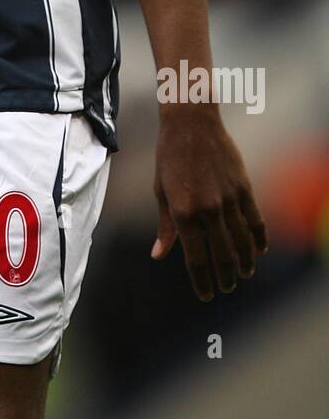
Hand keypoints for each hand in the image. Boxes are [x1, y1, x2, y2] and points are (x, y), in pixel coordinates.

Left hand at [152, 105, 267, 300]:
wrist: (190, 123)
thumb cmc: (169, 156)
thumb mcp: (161, 191)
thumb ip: (165, 227)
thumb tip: (158, 256)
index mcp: (183, 212)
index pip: (196, 259)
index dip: (202, 281)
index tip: (206, 295)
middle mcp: (207, 209)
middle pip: (222, 256)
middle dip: (225, 277)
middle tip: (226, 288)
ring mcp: (228, 199)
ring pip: (242, 242)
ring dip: (245, 263)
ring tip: (244, 274)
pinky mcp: (244, 187)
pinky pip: (256, 220)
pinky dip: (259, 239)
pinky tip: (259, 251)